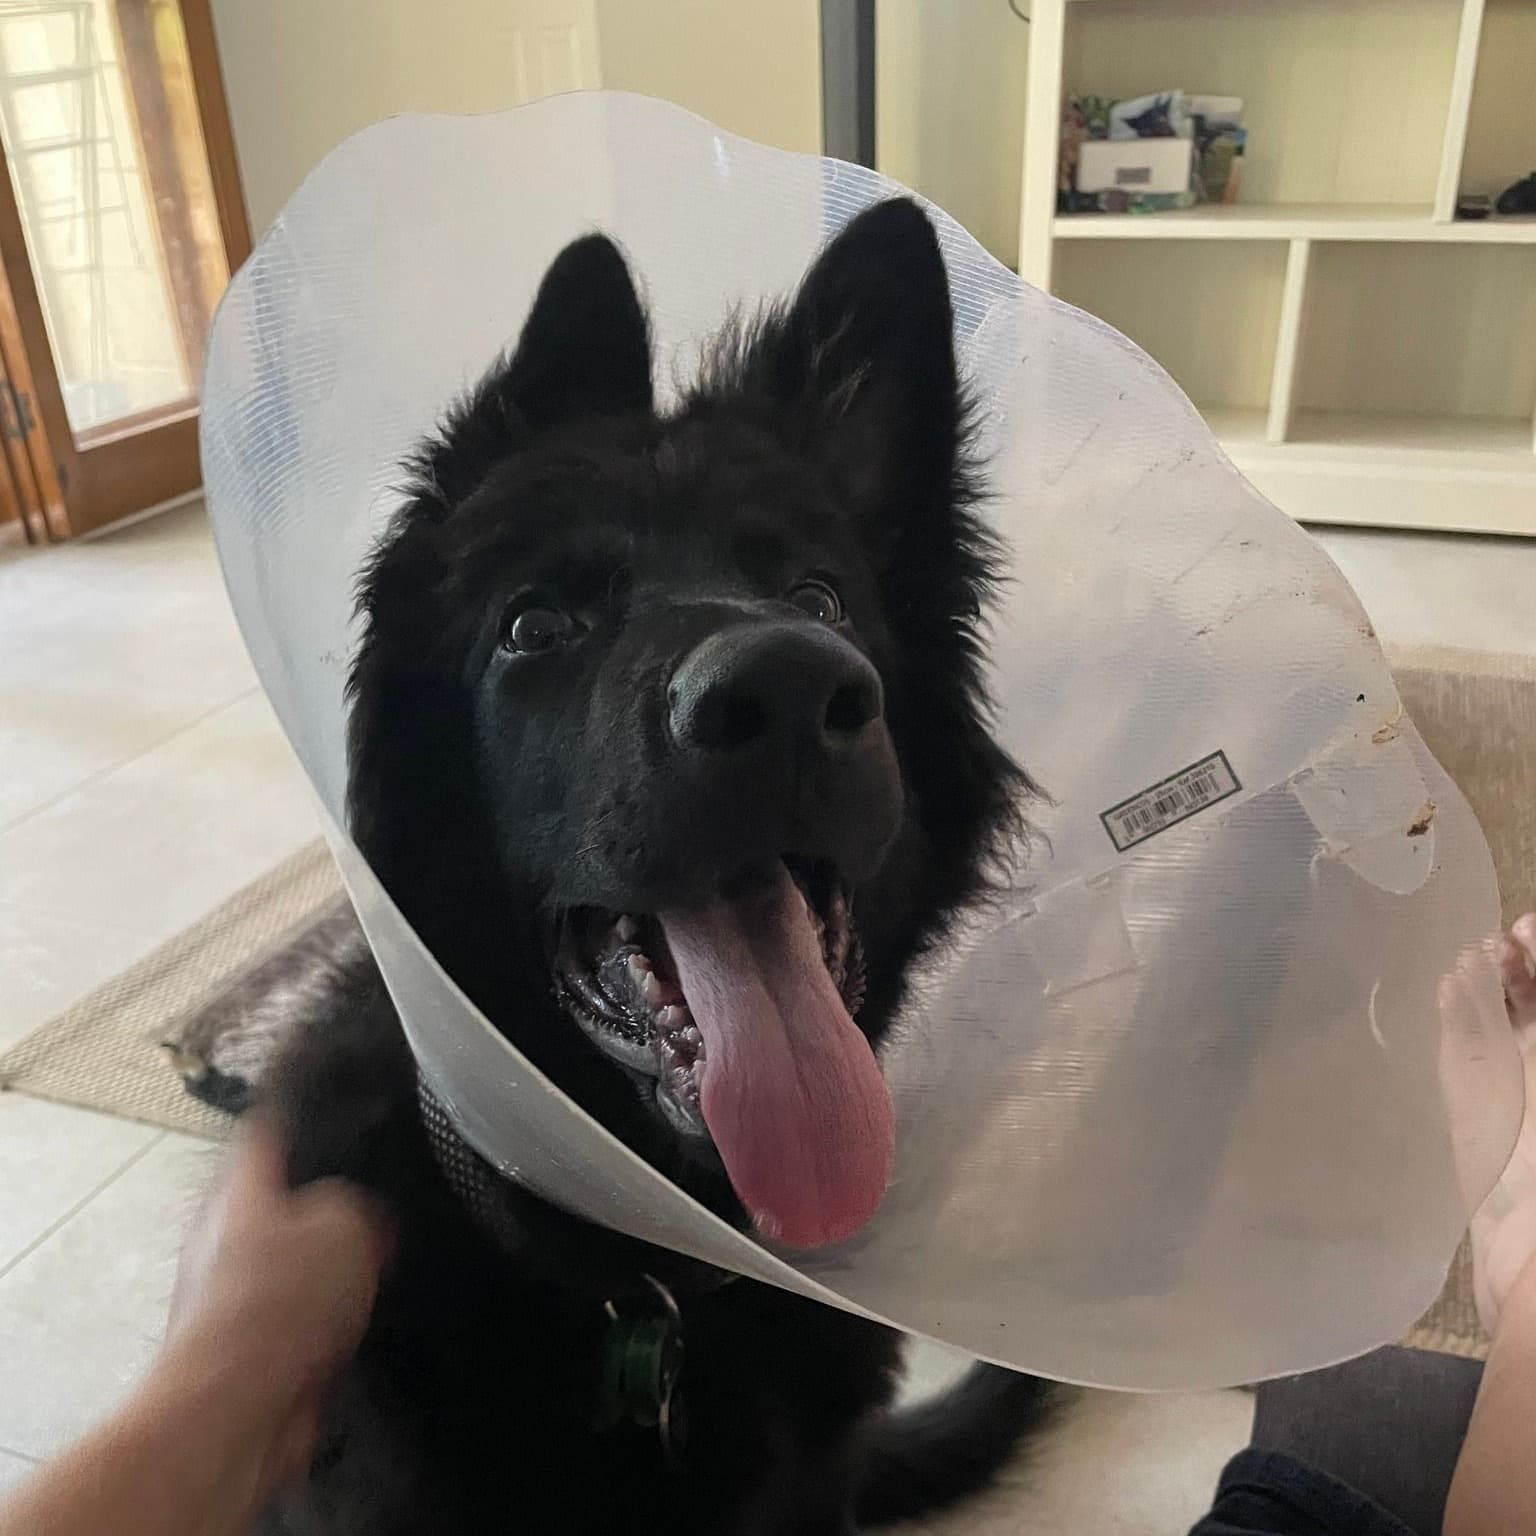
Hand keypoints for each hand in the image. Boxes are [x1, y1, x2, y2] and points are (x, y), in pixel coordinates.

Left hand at [157, 1116, 393, 1498]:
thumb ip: (360, 1206)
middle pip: (284, 1198)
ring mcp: (232, 1295)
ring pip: (294, 1260)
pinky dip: (328, 1316)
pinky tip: (361, 1318)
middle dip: (330, 1195)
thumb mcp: (343, 1224)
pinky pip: (298, 1315)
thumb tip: (366, 1220)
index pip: (269, 1126)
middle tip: (382, 1189)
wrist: (233, 1411)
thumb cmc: (278, 1304)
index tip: (330, 1086)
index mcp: (240, 1191)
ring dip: (331, 1264)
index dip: (301, 1103)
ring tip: (382, 1258)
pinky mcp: (247, 1349)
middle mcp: (226, 1237)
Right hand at [1464, 917, 1535, 1334]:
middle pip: (1534, 1002)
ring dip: (1487, 980)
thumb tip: (1513, 956)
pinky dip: (1455, 1012)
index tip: (1530, 929)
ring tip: (1475, 956)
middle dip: (1523, 963)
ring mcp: (1512, 1089)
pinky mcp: (1471, 1108)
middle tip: (1506, 939)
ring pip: (1500, 1017)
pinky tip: (1449, 983)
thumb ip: (1519, 1025)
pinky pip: (1461, 1048)